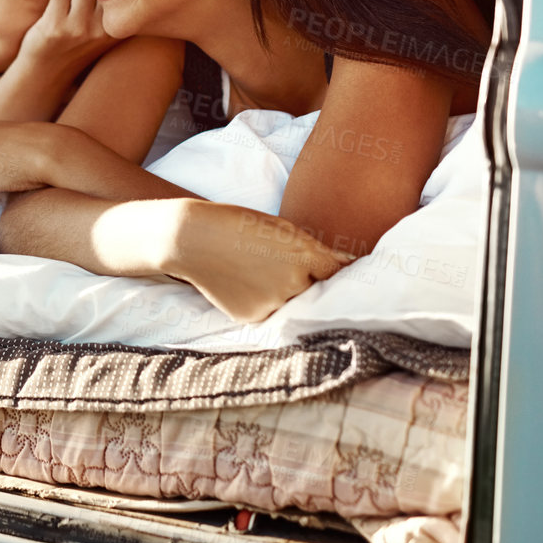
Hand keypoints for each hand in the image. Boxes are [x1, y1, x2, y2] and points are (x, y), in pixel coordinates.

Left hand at [15, 0, 119, 75]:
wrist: (47, 72)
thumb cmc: (76, 44)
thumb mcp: (103, 29)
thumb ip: (112, 4)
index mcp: (118, 29)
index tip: (97, 0)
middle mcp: (102, 29)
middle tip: (80, 10)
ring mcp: (79, 29)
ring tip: (68, 14)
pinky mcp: (55, 27)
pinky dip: (55, 2)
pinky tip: (54, 20)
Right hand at [143, 199, 347, 322]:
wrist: (191, 239)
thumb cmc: (238, 225)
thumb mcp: (281, 229)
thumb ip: (317, 250)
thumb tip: (351, 265)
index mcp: (304, 257)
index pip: (337, 273)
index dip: (335, 271)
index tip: (336, 272)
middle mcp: (293, 284)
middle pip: (315, 291)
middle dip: (306, 281)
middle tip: (277, 264)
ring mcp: (272, 304)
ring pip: (292, 304)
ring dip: (285, 293)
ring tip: (258, 272)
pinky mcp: (253, 317)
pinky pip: (271, 313)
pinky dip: (264, 302)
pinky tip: (245, 284)